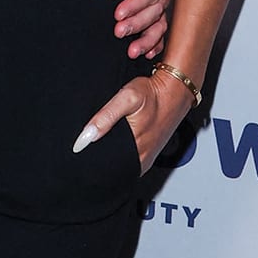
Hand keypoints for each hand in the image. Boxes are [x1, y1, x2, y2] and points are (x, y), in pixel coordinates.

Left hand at [75, 66, 194, 173]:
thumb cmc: (154, 92)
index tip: (79, 154)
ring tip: (101, 146)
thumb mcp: (127, 99)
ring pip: (121, 166)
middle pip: (112, 168)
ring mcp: (147, 158)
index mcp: (135, 149)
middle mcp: (142, 158)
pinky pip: (130, 162)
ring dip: (110, 158)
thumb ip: (104, 118)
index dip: (89, 161)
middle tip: (88, 147)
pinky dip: (121, 156)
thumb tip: (83, 140)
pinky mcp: (150, 155)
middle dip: (98, 160)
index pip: (104, 167)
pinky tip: (115, 145)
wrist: (178, 89)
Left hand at [115, 0, 184, 59]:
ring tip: (131, 50)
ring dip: (146, 38)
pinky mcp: (154, 6)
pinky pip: (159, 29)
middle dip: (138, 22)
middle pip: (158, 8)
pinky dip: (154, 43)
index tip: (119, 12)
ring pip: (160, 22)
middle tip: (118, 31)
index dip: (138, 2)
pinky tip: (146, 53)